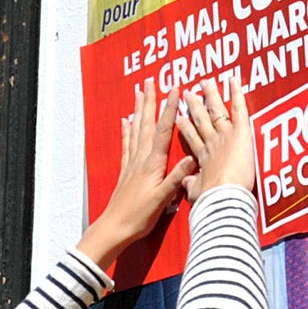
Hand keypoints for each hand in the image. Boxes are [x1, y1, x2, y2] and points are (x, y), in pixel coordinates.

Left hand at [77, 81, 195, 272]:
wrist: (115, 227)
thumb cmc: (140, 216)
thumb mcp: (163, 199)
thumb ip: (177, 178)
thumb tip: (192, 157)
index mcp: (153, 163)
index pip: (162, 130)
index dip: (169, 109)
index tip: (174, 90)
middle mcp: (141, 158)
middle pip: (146, 123)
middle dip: (149, 101)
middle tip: (151, 81)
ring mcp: (132, 163)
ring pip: (136, 129)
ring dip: (138, 109)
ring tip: (138, 92)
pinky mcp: (126, 170)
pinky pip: (127, 144)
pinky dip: (127, 129)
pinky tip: (126, 120)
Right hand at [178, 79, 253, 198]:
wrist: (220, 198)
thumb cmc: (209, 200)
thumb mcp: (196, 193)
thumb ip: (191, 183)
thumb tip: (187, 180)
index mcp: (201, 159)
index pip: (192, 139)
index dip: (186, 128)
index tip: (179, 117)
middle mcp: (210, 144)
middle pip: (201, 120)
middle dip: (195, 106)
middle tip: (189, 93)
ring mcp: (224, 136)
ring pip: (216, 110)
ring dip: (211, 95)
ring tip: (205, 82)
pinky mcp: (239, 134)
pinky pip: (239, 110)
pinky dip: (237, 94)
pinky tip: (233, 80)